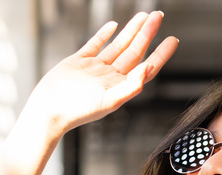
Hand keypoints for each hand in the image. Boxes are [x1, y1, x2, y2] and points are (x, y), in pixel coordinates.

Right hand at [25, 11, 178, 132]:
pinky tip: (114, 26)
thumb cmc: (78, 112)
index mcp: (120, 87)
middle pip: (134, 51)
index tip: (173, 39)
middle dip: (147, 34)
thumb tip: (148, 68)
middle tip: (158, 16)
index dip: (161, 54)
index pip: (146, 67)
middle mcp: (110, 77)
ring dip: (131, 31)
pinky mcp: (78, 61)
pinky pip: (95, 45)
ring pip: (118, 45)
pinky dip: (104, 35)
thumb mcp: (109, 100)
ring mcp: (95, 68)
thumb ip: (131, 86)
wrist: (49, 110)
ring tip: (143, 16)